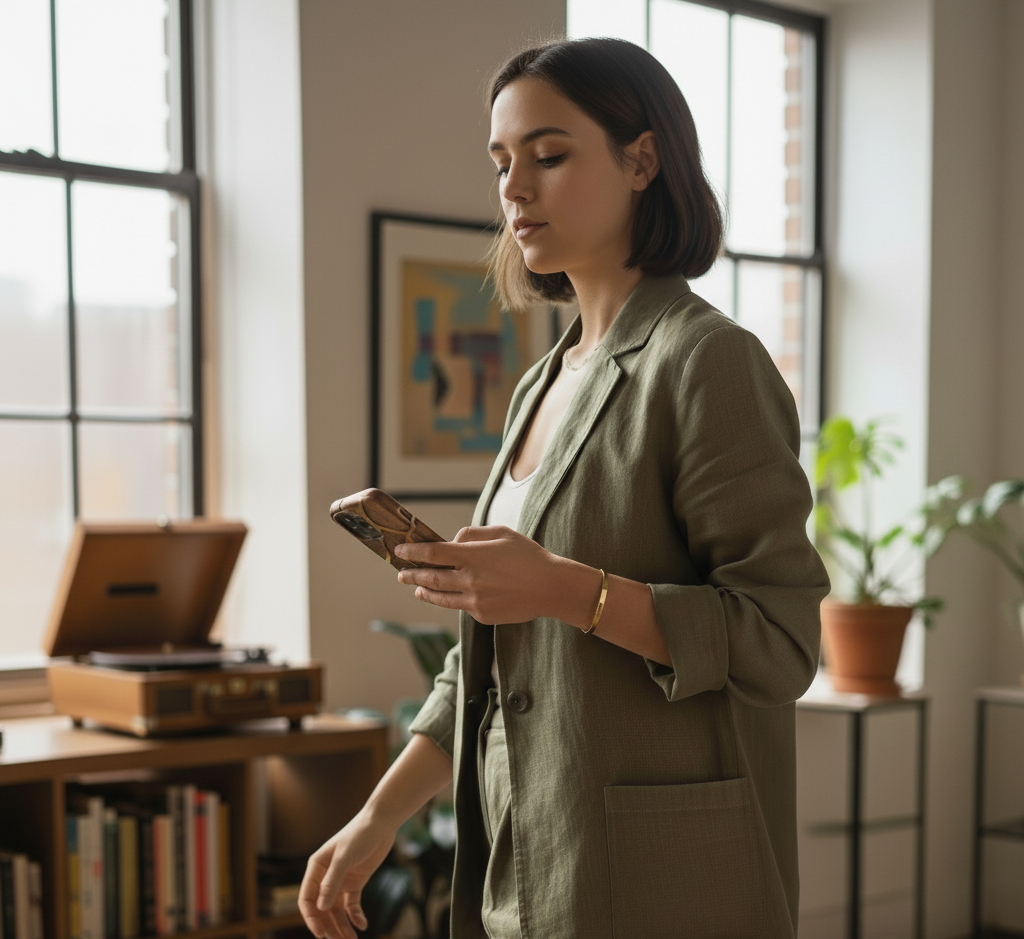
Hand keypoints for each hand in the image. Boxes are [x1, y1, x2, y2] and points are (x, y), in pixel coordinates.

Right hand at [298, 810, 397, 938]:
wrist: (382, 822)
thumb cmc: (360, 834)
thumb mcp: (344, 857)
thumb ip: (332, 882)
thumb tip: (321, 908)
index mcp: (316, 868)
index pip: (307, 899)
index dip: (311, 918)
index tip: (320, 934)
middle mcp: (326, 877)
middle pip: (322, 909)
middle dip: (328, 926)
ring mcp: (341, 881)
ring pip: (337, 911)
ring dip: (342, 926)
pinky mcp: (356, 882)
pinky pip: (352, 905)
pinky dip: (355, 917)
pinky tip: (362, 925)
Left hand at [394, 525, 575, 624]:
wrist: (552, 587)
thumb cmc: (529, 556)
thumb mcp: (501, 533)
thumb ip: (472, 535)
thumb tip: (452, 543)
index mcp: (473, 556)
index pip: (433, 553)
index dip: (413, 552)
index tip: (400, 550)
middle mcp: (470, 580)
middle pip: (430, 578)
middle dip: (412, 575)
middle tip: (401, 573)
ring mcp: (475, 601)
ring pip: (441, 598)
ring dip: (425, 592)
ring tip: (417, 590)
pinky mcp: (483, 616)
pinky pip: (462, 607)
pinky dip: (454, 600)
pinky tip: (452, 596)